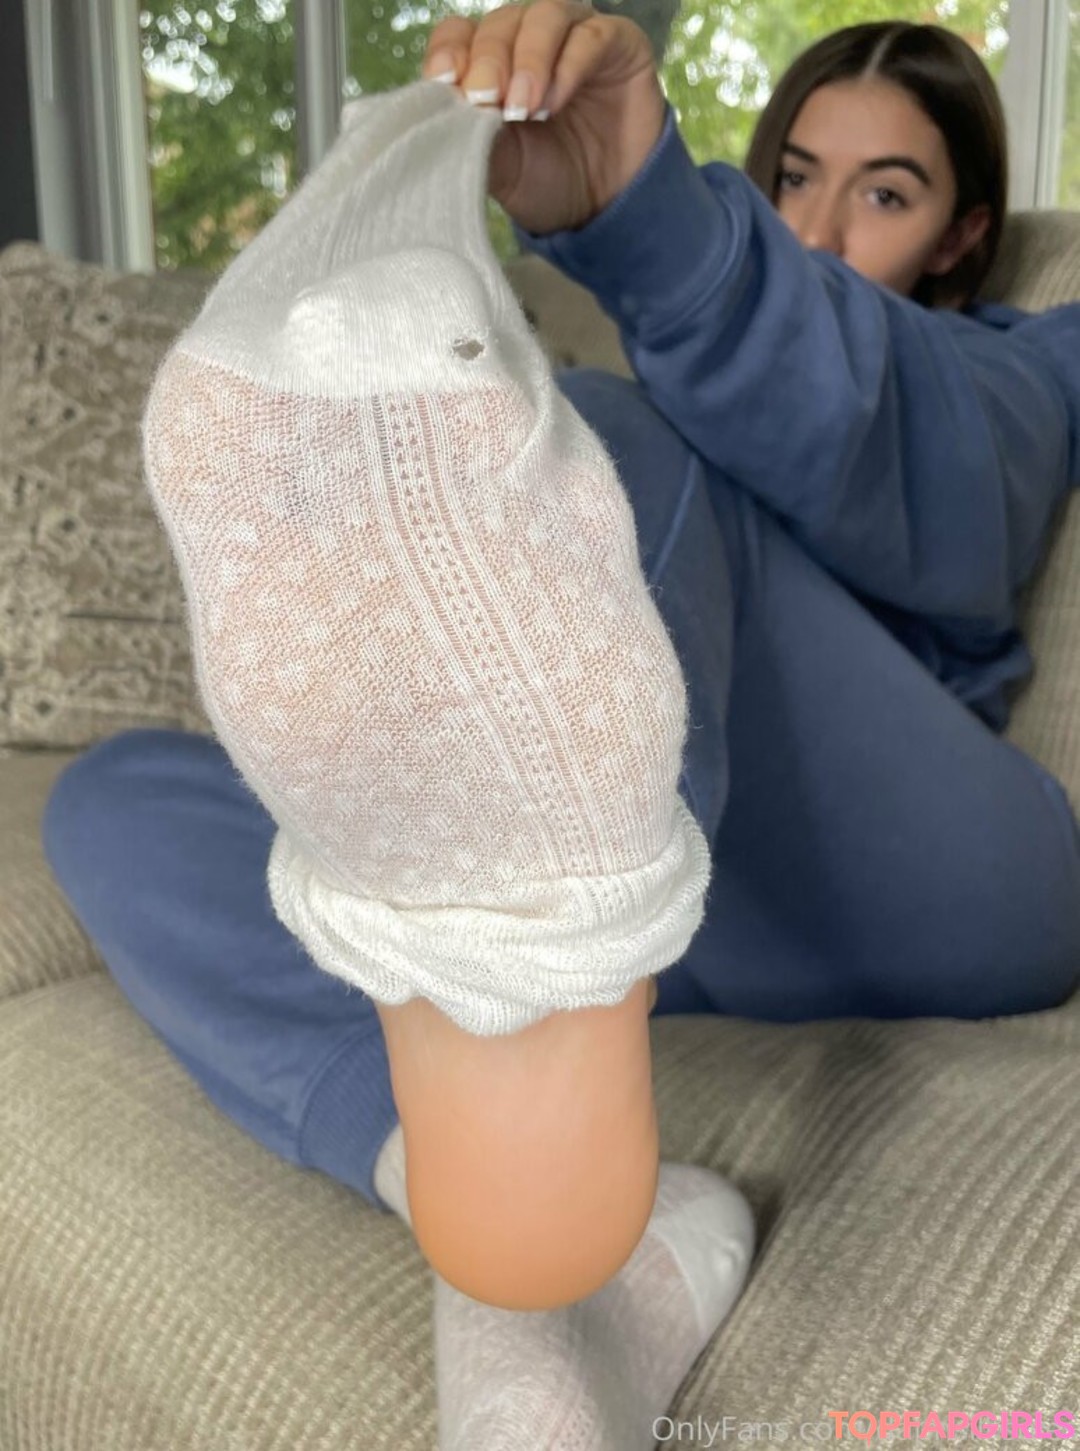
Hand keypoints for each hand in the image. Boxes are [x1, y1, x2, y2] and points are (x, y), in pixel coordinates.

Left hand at [421, 0, 665, 234]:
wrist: (606, 207)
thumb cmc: (547, 183)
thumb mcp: (503, 170)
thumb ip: (474, 141)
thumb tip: (446, 119)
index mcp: (491, 65)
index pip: (459, 33)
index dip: (450, 50)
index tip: (443, 81)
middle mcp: (529, 42)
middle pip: (500, 22)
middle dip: (489, 60)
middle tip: (487, 99)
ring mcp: (574, 36)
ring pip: (544, 16)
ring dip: (529, 59)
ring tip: (525, 106)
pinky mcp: (617, 42)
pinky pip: (591, 35)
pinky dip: (569, 65)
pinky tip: (556, 101)